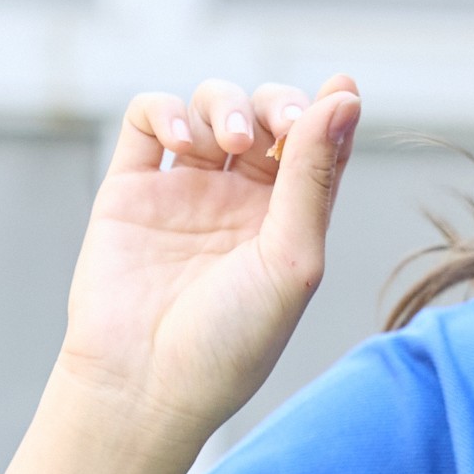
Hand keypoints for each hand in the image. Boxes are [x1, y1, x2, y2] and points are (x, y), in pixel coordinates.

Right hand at [59, 73, 360, 449]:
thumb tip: (344, 97)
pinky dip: (165, 110)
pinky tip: (180, 139)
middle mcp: (237, 204)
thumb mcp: (292, 259)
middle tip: (274, 127)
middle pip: (265, 116)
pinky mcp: (130, 191)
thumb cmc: (230, 342)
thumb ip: (314, 176)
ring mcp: (182, 194)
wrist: (145, 384)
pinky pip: (146, 121)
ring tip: (227, 143)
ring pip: (208, 107)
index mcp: (286, 225)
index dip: (330, 113)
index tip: (342, 89)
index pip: (316, 149)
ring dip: (223, 105)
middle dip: (274, 104)